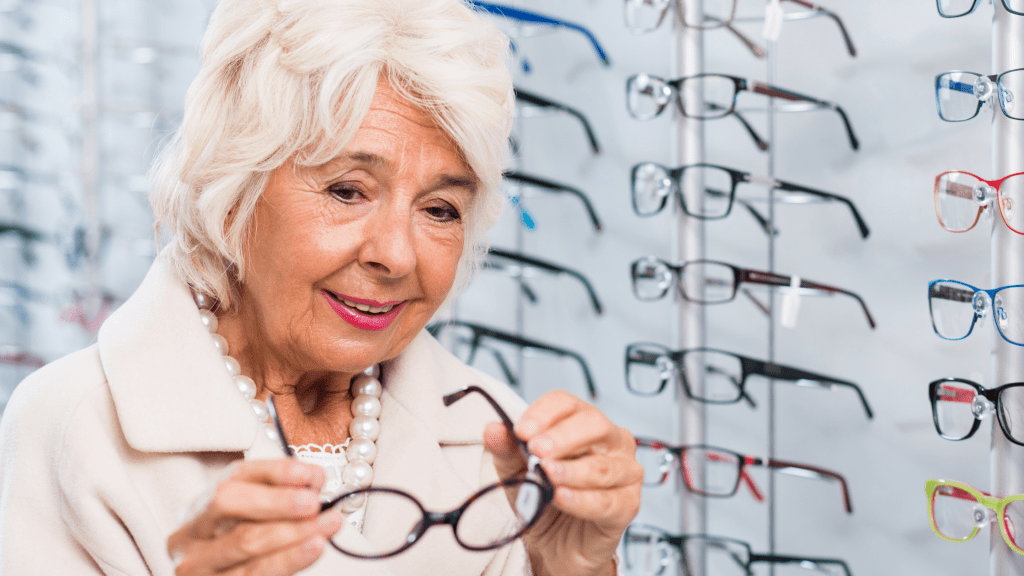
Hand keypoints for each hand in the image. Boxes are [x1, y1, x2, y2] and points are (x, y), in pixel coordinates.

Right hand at [167, 460, 342, 574]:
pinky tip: (312, 549)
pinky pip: (254, 573)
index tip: (310, 474)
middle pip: (230, 503)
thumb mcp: (246, 520)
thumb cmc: (231, 549)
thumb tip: (314, 483)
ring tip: (325, 525)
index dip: (276, 472)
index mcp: (203, 502)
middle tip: (313, 503)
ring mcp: (198, 563)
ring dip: (293, 532)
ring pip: (245, 542)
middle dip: (277, 501)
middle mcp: (193, 530)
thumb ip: (277, 499)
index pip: (238, 475)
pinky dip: (289, 559)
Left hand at [484, 390, 642, 575]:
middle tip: (537, 449)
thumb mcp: (515, 470)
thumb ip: (506, 448)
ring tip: (548, 475)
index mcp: (582, 422)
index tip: (521, 430)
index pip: (567, 404)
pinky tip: (563, 497)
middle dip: (563, 436)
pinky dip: (582, 500)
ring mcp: (624, 471)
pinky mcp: (627, 504)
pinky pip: (607, 501)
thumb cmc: (542, 498)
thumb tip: (494, 428)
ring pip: (601, 466)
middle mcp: (610, 441)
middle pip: (594, 424)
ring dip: (571, 470)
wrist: (554, 545)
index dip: (544, 413)